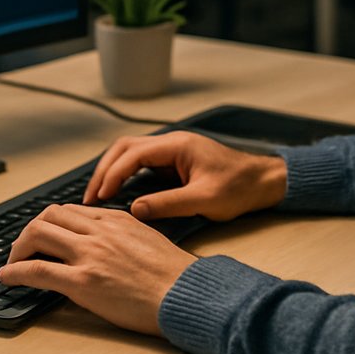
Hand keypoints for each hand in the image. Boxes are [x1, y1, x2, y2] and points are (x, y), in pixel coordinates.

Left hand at [0, 204, 195, 333]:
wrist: (186, 294)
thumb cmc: (174, 276)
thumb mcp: (148, 240)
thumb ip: (122, 236)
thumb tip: (103, 245)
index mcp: (116, 219)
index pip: (70, 210)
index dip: (50, 222)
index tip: (43, 235)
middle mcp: (99, 230)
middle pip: (48, 216)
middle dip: (30, 231)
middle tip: (23, 248)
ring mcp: (89, 254)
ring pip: (37, 234)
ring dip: (18, 248)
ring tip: (12, 263)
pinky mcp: (83, 281)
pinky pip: (37, 269)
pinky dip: (15, 271)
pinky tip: (7, 278)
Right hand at [84, 131, 286, 221]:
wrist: (264, 182)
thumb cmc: (240, 187)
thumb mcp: (204, 200)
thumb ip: (168, 204)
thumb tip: (134, 210)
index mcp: (177, 145)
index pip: (133, 154)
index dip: (112, 175)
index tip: (99, 196)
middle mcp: (172, 143)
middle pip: (125, 148)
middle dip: (104, 171)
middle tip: (90, 197)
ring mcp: (172, 152)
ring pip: (131, 154)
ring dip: (112, 172)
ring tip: (98, 196)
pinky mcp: (175, 163)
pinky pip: (142, 165)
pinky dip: (125, 176)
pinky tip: (118, 194)